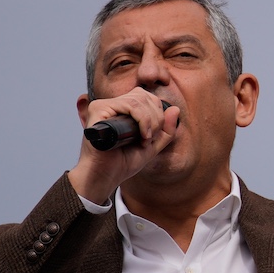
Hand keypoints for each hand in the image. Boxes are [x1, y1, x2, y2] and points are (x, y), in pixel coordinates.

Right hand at [67, 87, 179, 203]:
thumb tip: (176, 109)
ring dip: (150, 121)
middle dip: (156, 118)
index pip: (147, 98)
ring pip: (138, 99)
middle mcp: (112, 105)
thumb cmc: (123, 162)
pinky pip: (129, 104)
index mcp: (122, 110)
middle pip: (145, 96)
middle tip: (150, 138)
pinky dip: (142, 119)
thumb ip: (166, 130)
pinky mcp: (98, 110)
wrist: (105, 176)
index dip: (158, 114)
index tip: (153, 136)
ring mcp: (103, 106)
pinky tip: (142, 136)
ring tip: (145, 139)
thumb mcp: (152, 146)